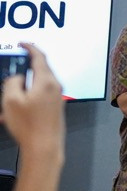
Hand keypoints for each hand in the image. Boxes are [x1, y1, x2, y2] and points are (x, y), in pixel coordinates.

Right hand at [0, 43, 63, 158]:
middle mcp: (55, 86)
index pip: (40, 57)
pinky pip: (37, 97)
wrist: (44, 146)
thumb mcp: (11, 100)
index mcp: (46, 81)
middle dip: (23, 70)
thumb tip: (17, 76)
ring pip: (36, 86)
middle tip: (11, 69)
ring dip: (20, 90)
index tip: (22, 43)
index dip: (30, 47)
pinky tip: (11, 115)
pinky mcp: (54, 107)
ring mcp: (56, 97)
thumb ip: (12, 82)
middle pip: (39, 70)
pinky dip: (24, 101)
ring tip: (6, 103)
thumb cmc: (29, 125)